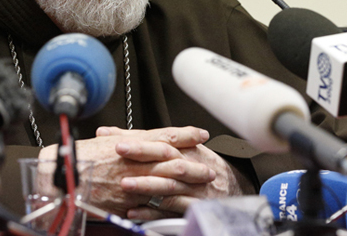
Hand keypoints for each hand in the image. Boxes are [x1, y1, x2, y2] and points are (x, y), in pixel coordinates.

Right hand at [37, 125, 214, 217]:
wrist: (59, 175)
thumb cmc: (77, 157)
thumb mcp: (103, 142)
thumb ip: (122, 138)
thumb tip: (133, 136)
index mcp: (129, 143)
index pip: (164, 136)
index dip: (185, 135)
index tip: (201, 134)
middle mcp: (133, 160)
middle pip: (172, 160)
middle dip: (193, 163)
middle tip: (210, 166)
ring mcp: (131, 181)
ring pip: (166, 181)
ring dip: (187, 184)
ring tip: (203, 184)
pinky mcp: (125, 200)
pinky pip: (151, 203)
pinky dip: (167, 204)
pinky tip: (181, 205)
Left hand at [97, 126, 253, 219]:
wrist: (231, 187)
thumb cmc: (201, 164)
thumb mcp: (182, 147)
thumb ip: (150, 140)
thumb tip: (116, 134)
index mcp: (183, 149)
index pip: (160, 139)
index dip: (139, 138)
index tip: (115, 138)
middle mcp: (186, 166)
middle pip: (164, 157)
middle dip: (141, 154)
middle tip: (119, 151)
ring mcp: (189, 188)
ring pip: (167, 185)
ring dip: (145, 184)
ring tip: (124, 184)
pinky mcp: (189, 207)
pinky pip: (169, 210)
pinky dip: (151, 213)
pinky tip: (133, 212)